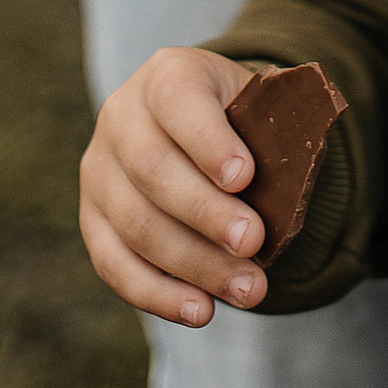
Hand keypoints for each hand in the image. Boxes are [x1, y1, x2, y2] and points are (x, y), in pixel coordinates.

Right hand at [82, 47, 272, 326]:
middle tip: (254, 242)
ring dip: (194, 264)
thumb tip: (295, 190)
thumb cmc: (242, 124)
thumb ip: (275, 139)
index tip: (245, 178)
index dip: (209, 142)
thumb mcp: (262, 110)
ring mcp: (99, 171)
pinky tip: (202, 311)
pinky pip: (115, 265)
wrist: (203, 132)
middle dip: (206, 213)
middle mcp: (121, 117)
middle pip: (152, 170)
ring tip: (247, 290)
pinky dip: (158, 295)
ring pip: (135, 224)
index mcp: (167, 75)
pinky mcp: (92, 221)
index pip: (179, 101)